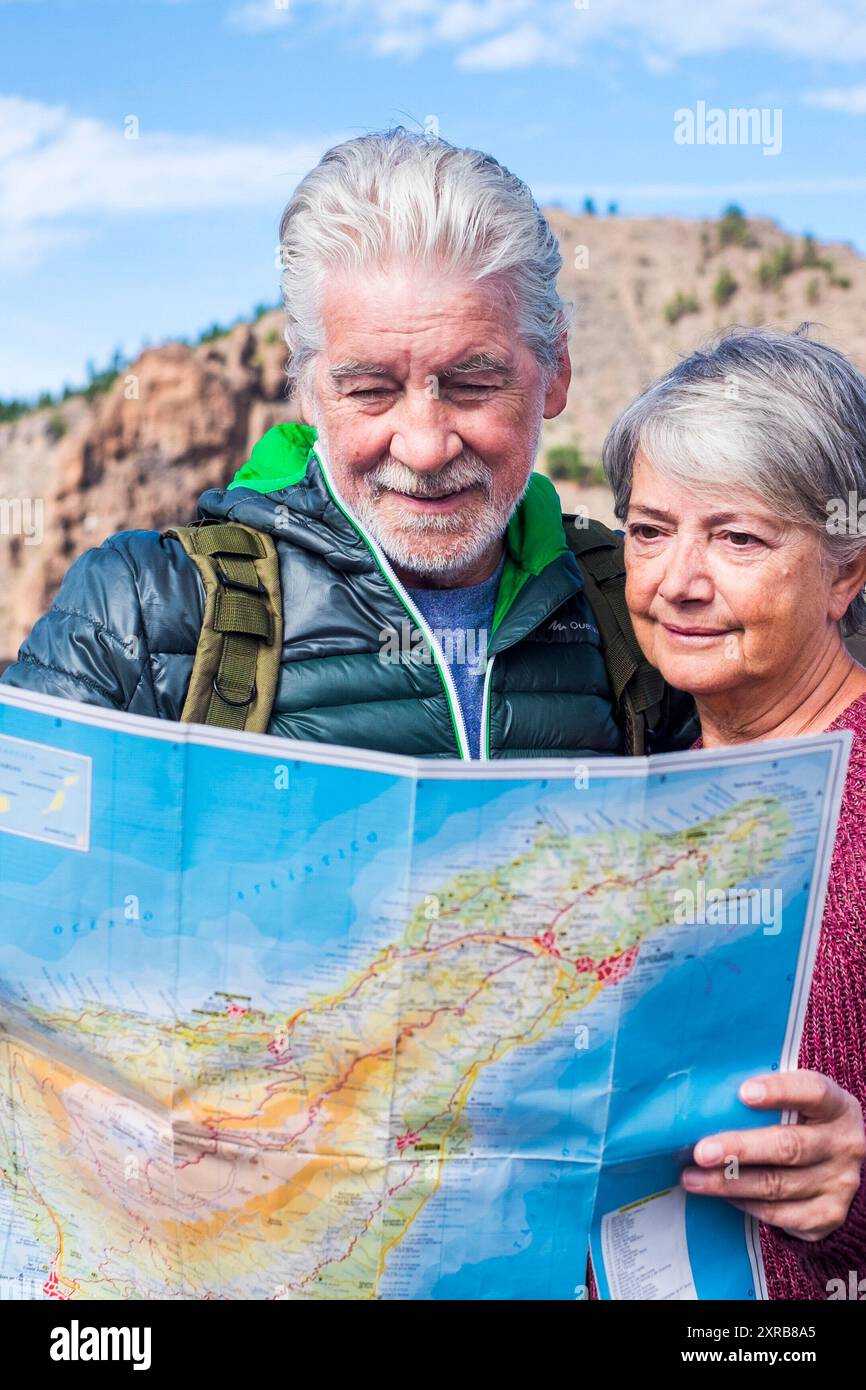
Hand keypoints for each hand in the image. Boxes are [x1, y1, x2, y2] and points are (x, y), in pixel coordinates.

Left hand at [680, 1070, 865, 1240]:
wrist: (836, 1167)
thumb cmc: (802, 1123)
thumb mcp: (798, 1102)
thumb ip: (765, 1098)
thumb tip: (705, 1099)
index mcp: (837, 1106)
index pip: (812, 1091)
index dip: (779, 1091)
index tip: (743, 1093)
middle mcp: (845, 1144)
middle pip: (789, 1147)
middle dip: (739, 1149)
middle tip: (700, 1152)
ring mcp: (840, 1183)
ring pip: (777, 1185)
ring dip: (729, 1183)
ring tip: (693, 1178)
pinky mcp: (829, 1215)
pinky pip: (779, 1214)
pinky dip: (746, 1204)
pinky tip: (723, 1195)